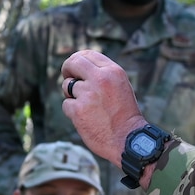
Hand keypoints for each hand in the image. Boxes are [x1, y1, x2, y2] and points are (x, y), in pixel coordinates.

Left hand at [60, 50, 146, 167]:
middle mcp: (100, 79)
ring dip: (71, 95)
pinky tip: (86, 119)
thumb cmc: (125, 115)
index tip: (74, 67)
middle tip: (68, 77)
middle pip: (73, 63)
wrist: (128, 140)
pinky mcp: (78, 110)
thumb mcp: (120, 87)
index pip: (88, 54)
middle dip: (67, 69)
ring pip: (67, 86)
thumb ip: (104, 75)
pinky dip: (72, 111)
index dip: (77, 59)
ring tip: (87, 107)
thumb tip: (80, 67)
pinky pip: (66, 104)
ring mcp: (88, 94)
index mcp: (113, 71)